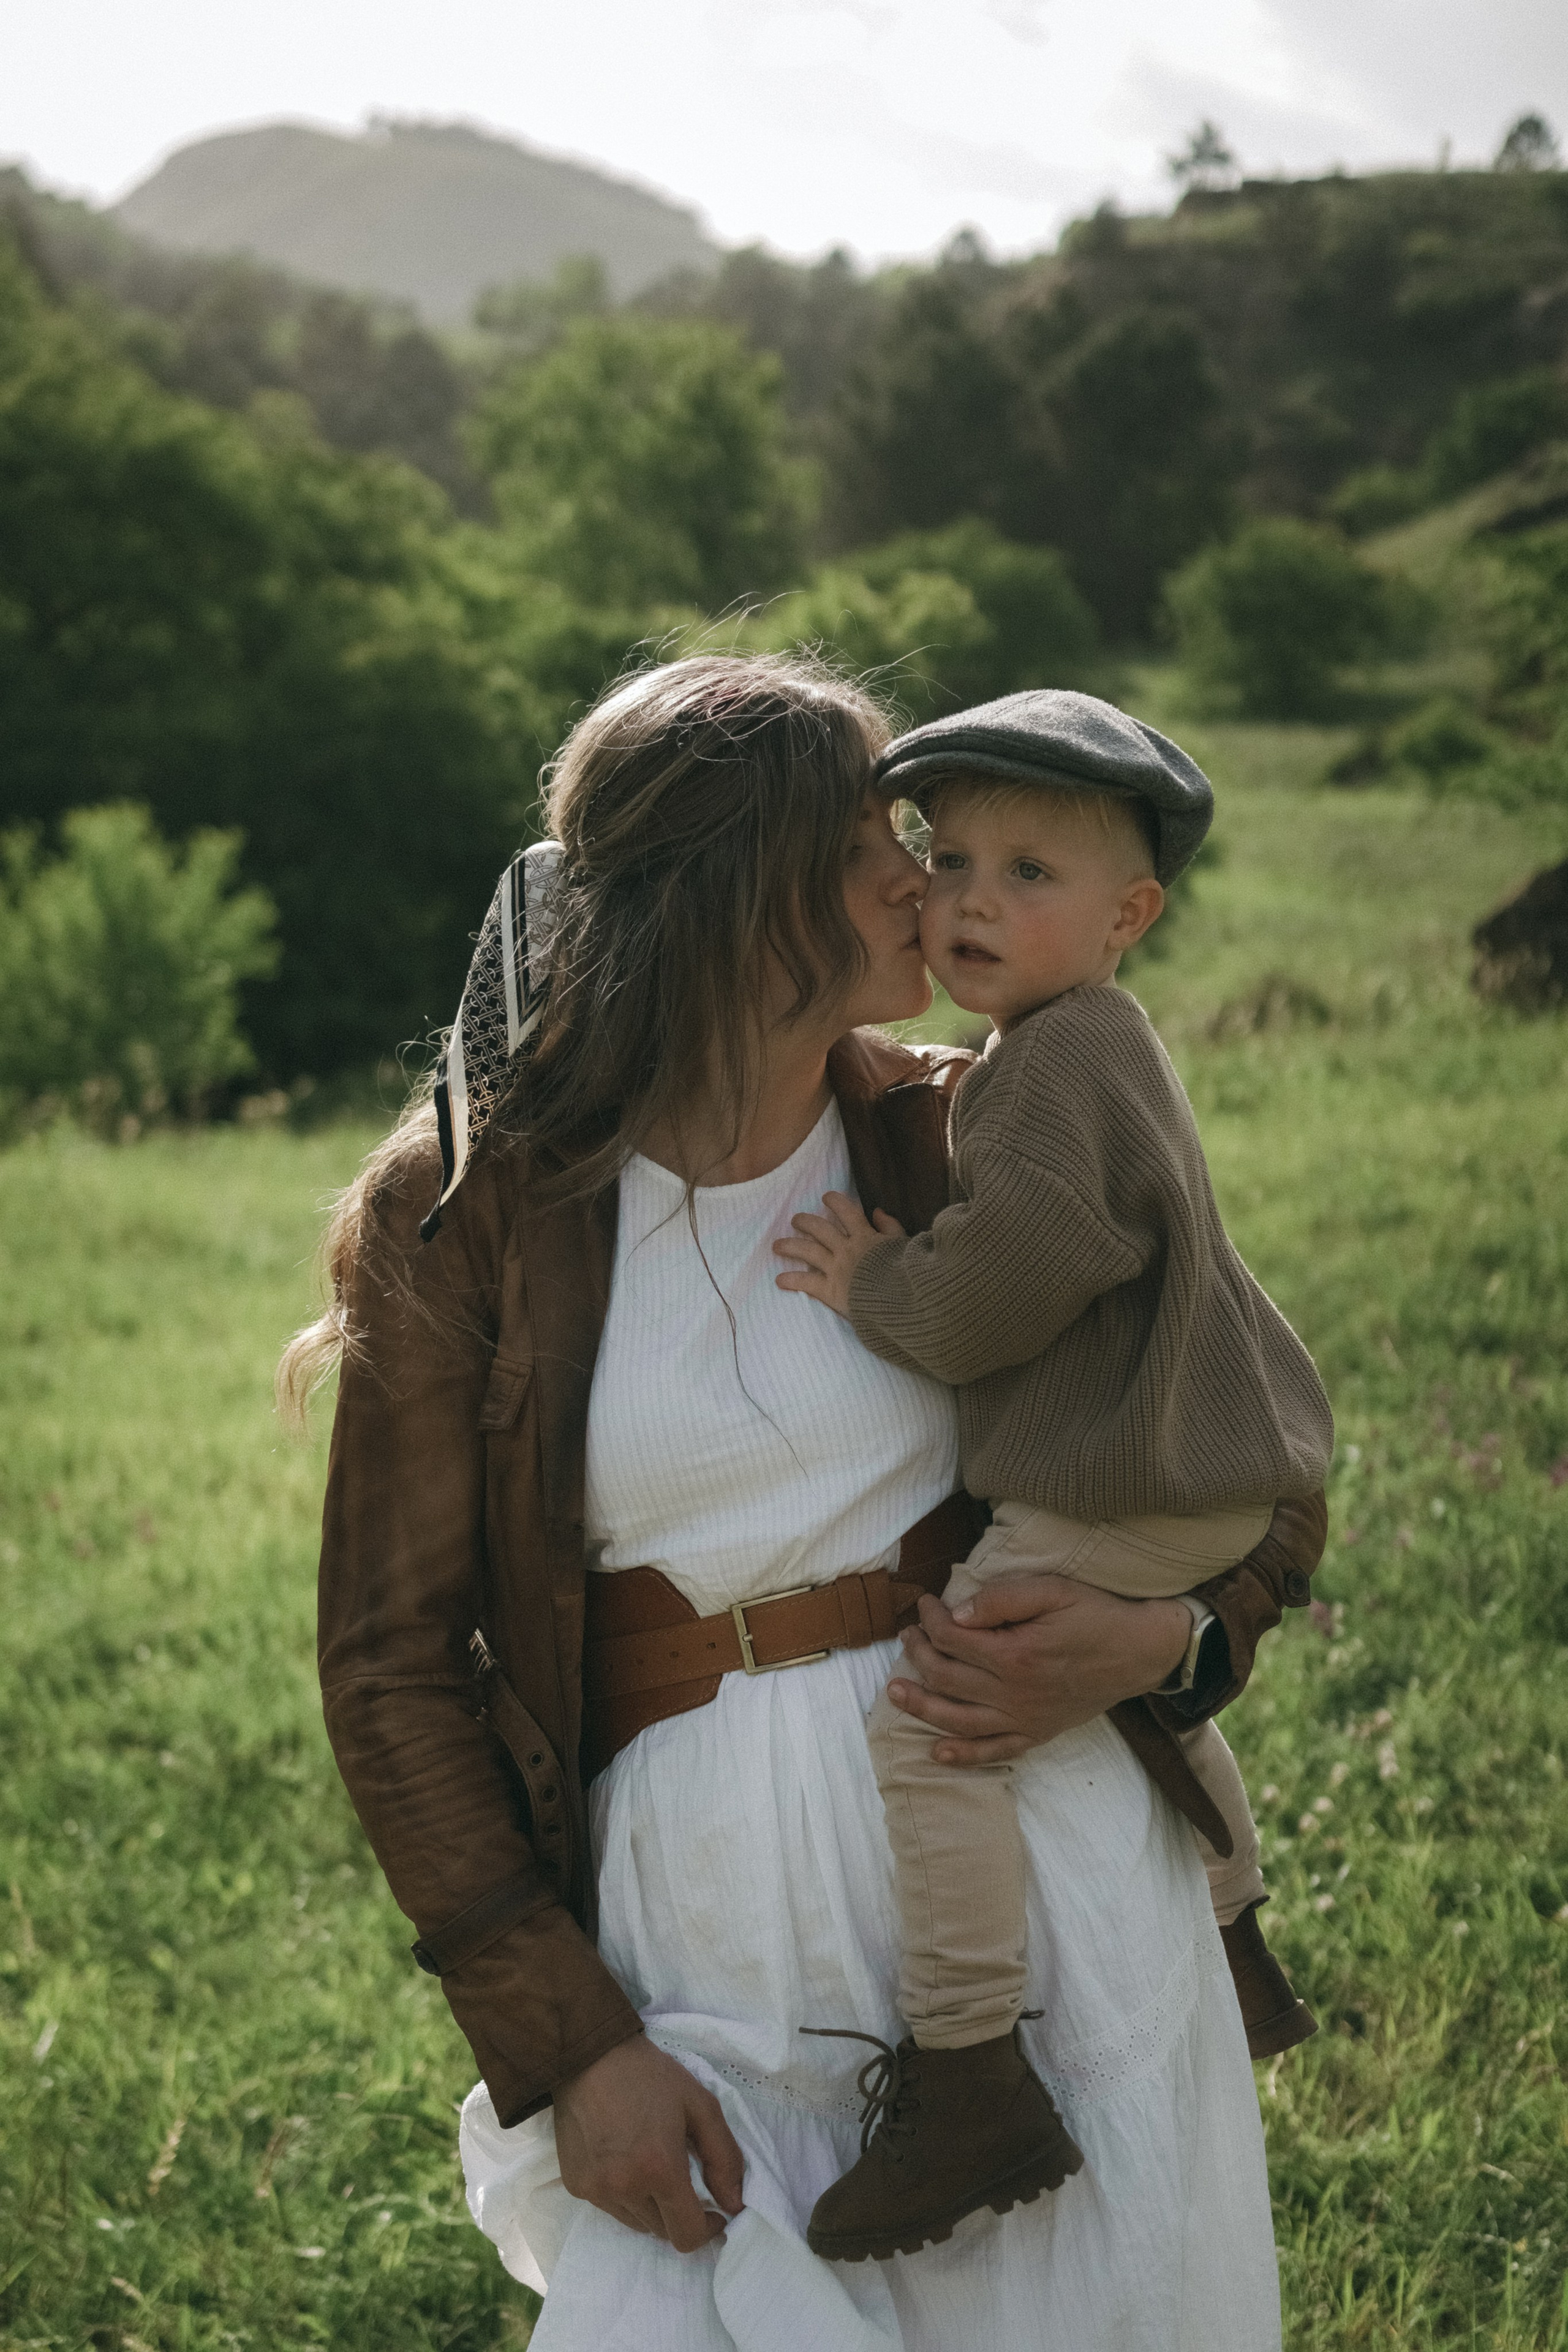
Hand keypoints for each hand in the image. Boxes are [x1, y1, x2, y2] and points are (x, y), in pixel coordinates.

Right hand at [553, 2034, 744, 2250]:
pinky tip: (625, 2162)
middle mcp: (625, 2188)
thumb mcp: (700, 2104)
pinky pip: (611, 2209)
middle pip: (663, 2231)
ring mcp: (596, 2190)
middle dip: (681, 2213)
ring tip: (652, 2166)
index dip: (708, 2230)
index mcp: (659, 2169)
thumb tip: (734, 2204)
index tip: (715, 2211)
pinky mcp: (576, 2186)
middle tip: (683, 2179)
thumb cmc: (649, 2076)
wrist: (590, 2056)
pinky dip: (626, 2197)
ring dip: (653, 2208)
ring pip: (638, 2224)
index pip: (687, 2235)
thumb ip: (724, 2157)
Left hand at [772, 1190, 904, 1316]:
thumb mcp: (904, 1244)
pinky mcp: (830, 1290)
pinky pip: (806, 1283)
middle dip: (805, 1221)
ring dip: (790, 1246)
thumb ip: (890, 1227)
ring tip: (777, 1245)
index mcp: (865, 1236)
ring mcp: (835, 1268)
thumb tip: (878, 1211)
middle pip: (820, 1229)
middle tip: (795, 1219)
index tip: (826, 1197)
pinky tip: (779, 1280)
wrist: (901, 1299)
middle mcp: (846, 1249)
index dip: (835, 1202)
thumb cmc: (907, 1273)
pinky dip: (791, 1280)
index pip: (847, 1211)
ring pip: (807, 1251)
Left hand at [887, 1574, 1189, 1766]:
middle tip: (908, 1636)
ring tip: (895, 1692)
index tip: (925, 1603)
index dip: (930, 1618)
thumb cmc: (1097, 1614)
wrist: (1142, 1651)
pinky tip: (938, 1753)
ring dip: (921, 1708)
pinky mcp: (1038, 1733)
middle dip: (918, 1654)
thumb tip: (956, 1614)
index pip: (952, 1638)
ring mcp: (1025, 1719)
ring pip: (958, 1720)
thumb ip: (1001, 1599)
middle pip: (947, 1677)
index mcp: (1015, 1654)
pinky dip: (963, 1755)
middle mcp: (1014, 1694)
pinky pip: (994, 1751)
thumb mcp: (1053, 1590)